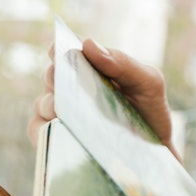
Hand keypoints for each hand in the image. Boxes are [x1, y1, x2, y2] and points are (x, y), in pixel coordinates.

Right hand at [29, 38, 177, 159]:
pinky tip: (61, 131)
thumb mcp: (148, 83)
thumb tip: (88, 44)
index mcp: (89, 67)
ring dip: (51, 105)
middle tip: (65, 83)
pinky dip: (46, 130)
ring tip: (64, 111)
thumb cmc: (150, 111)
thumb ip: (123, 63)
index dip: (58, 49)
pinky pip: (40, 132)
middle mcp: (70, 87)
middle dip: (57, 78)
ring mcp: (60, 113)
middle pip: (51, 77)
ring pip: (43, 104)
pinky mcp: (55, 138)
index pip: (65, 51)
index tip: (59, 52)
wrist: (155, 151)